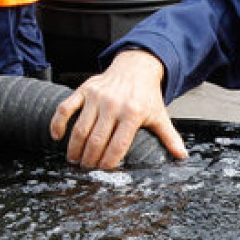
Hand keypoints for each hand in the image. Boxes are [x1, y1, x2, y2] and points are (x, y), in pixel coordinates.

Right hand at [49, 49, 187, 169]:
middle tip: (86, 170)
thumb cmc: (147, 96)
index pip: (118, 145)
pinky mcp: (84, 90)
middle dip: (90, 160)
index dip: (108, 162)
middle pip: (97, 140)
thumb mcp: (160, 115)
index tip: (103, 172)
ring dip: (74, 149)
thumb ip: (170, 137)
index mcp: (133, 113)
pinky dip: (58, 123)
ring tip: (74, 161)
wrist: (136, 67)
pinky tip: (57, 137)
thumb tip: (182, 156)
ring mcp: (97, 97)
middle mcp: (114, 105)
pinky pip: (65, 108)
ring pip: (80, 128)